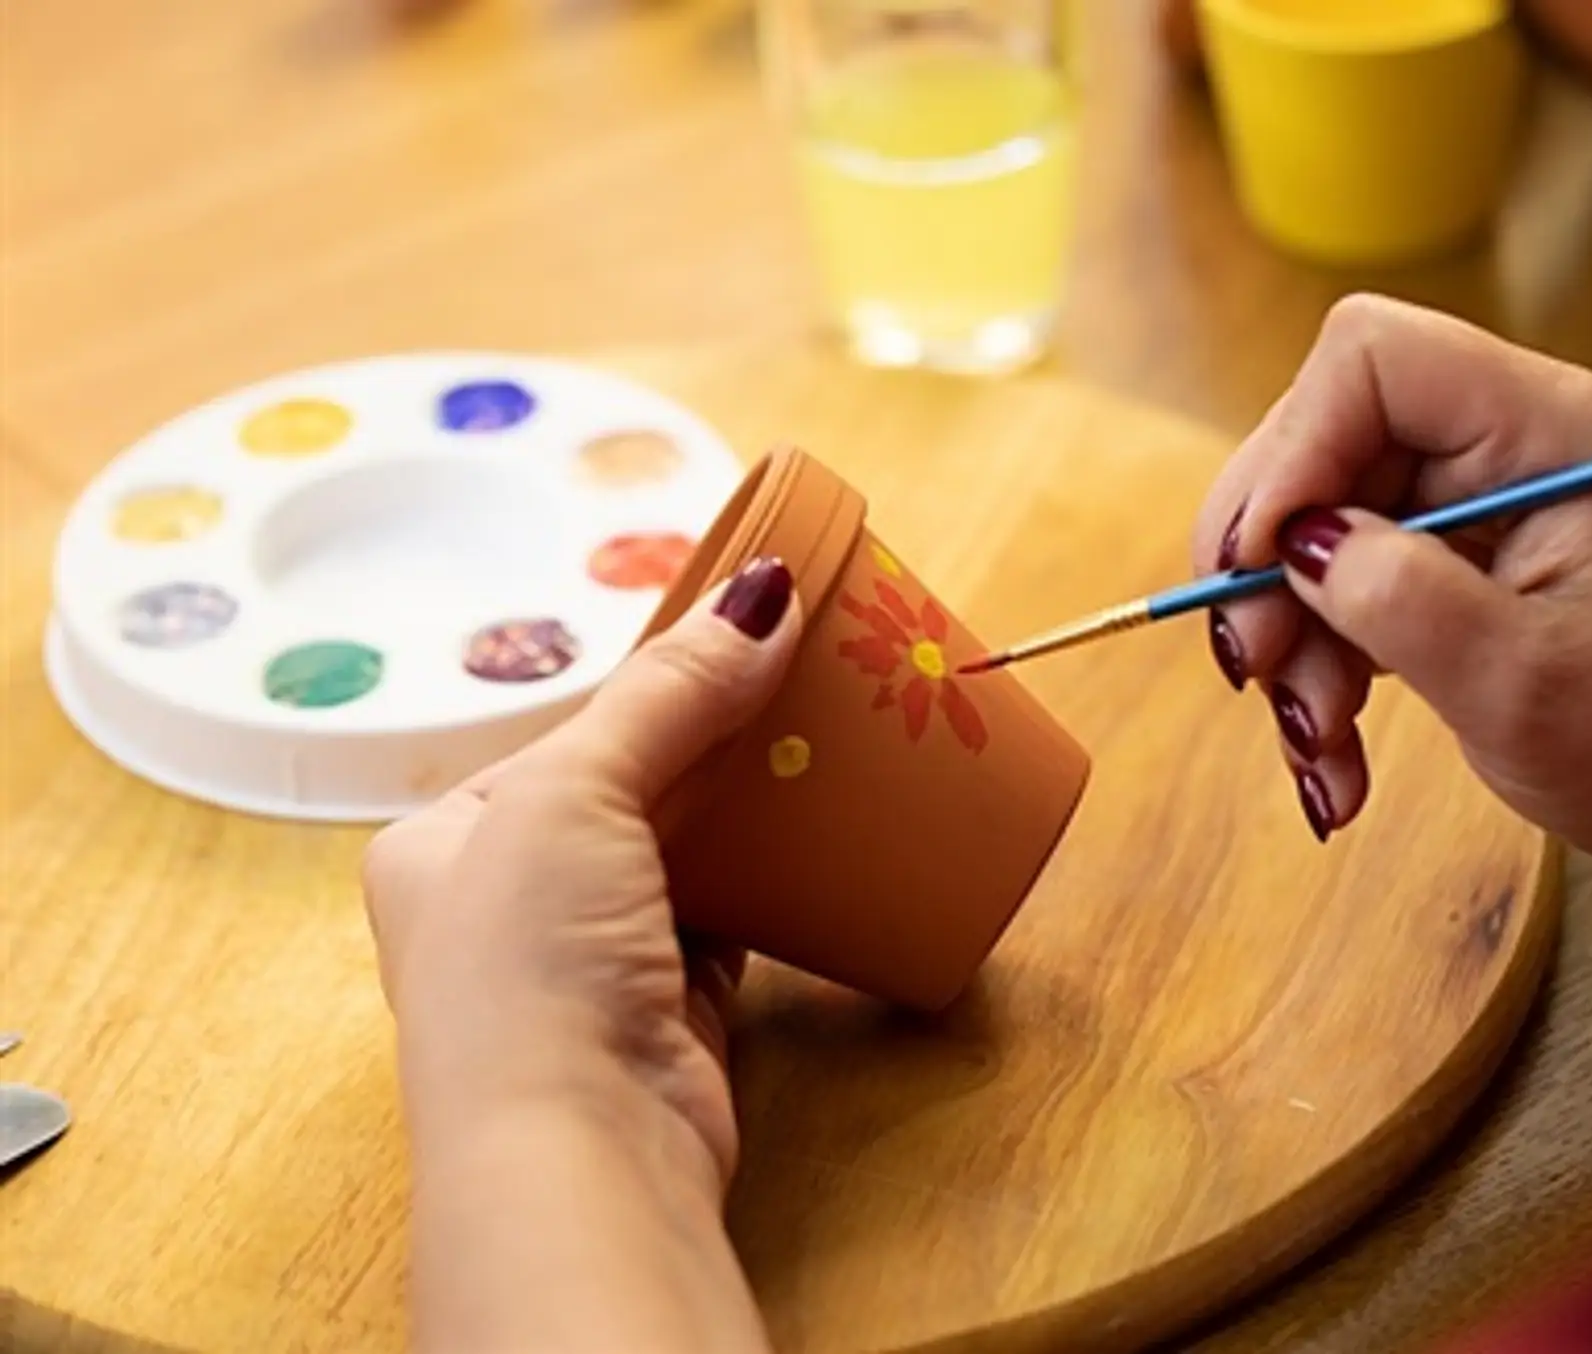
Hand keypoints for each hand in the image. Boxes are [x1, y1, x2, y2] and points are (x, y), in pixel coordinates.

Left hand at [363, 555, 800, 1201]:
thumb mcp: (577, 792)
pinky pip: (732, 918)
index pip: (562, 737)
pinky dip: (775, 879)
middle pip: (630, 791)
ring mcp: (590, 962)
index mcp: (441, 843)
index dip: (650, 688)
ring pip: (685, 855)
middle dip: (711, 743)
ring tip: (825, 740)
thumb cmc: (530, 961)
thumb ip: (670, 692)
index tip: (741, 639)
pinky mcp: (670, 1009)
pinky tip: (823, 835)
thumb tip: (763, 589)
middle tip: (800, 678)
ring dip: (749, 809)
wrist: (580, 1148)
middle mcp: (507, 903)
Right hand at [1192, 296, 1591, 875]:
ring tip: (1321, 753)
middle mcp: (1493, 443)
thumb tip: (1292, 547)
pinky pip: (1336, 592)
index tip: (1260, 564)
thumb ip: (1402, 601)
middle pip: (1315, 446)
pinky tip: (1336, 761)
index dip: (1293, 449)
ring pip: (1309, 532)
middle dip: (1268, 566)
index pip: (1368, 361)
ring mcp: (1464, 502)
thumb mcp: (1526, 683)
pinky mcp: (1441, 563)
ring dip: (1290, 645)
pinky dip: (1317, 675)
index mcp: (1539, 428)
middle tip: (1259, 675)